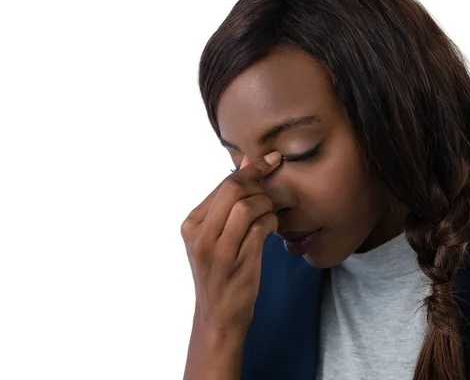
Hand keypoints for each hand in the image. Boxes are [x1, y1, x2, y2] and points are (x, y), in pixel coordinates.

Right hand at [181, 151, 281, 334]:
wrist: (219, 316)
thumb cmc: (220, 271)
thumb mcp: (216, 235)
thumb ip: (229, 200)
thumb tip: (247, 161)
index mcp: (191, 224)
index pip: (223, 185)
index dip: (251, 169)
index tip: (271, 159)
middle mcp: (199, 235)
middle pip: (234, 190)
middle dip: (259, 184)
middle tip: (270, 194)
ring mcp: (217, 250)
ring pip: (247, 207)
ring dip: (267, 205)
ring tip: (269, 215)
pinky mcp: (238, 263)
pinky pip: (260, 228)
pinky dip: (271, 223)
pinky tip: (271, 228)